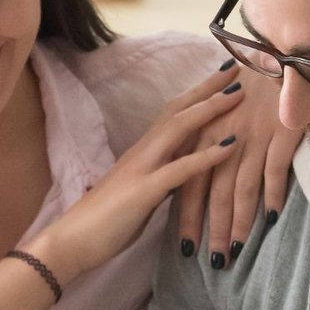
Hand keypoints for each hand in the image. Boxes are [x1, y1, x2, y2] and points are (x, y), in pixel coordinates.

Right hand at [26, 65, 243, 280]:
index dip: (197, 94)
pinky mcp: (144, 192)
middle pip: (178, 109)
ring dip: (210, 109)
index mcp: (142, 153)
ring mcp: (142, 169)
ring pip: (179, 128)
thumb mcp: (139, 194)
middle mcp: (142, 152)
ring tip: (239, 94)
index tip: (222, 78)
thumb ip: (160, 180)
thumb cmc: (103, 222)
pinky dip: (208, 156)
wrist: (71, 241)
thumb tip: (181, 175)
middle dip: (208, 87)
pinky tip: (232, 146)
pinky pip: (180, 169)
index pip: (172, 113)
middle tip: (237, 67)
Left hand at [175, 64, 300, 267]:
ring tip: (237, 251)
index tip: (186, 247)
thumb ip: (209, 145)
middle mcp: (223, 138)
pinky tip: (271, 219)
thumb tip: (201, 179)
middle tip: (213, 262)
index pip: (190, 182)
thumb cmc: (251, 87)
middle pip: (214, 193)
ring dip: (239, 223)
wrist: (281, 55)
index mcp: (204, 134)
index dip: (188, 216)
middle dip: (212, 230)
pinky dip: (274, 195)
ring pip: (241, 188)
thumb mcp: (220, 114)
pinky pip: (274, 170)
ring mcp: (252, 136)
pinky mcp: (279, 133)